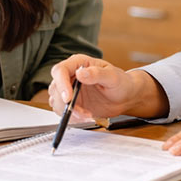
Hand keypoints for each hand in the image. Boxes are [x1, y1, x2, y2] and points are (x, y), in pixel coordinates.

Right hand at [48, 55, 168, 120]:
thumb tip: (81, 73)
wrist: (125, 97)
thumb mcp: (112, 77)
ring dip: (69, 111)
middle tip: (81, 112)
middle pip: (55, 87)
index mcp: (79, 63)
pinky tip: (85, 117)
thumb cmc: (121, 82)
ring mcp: (70, 90)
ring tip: (87, 115)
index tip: (68, 98)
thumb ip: (97, 74)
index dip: (61, 84)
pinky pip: (63, 111)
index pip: (60, 70)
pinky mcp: (71, 103)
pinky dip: (72, 117)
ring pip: (56, 101)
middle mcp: (71, 75)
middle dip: (65, 102)